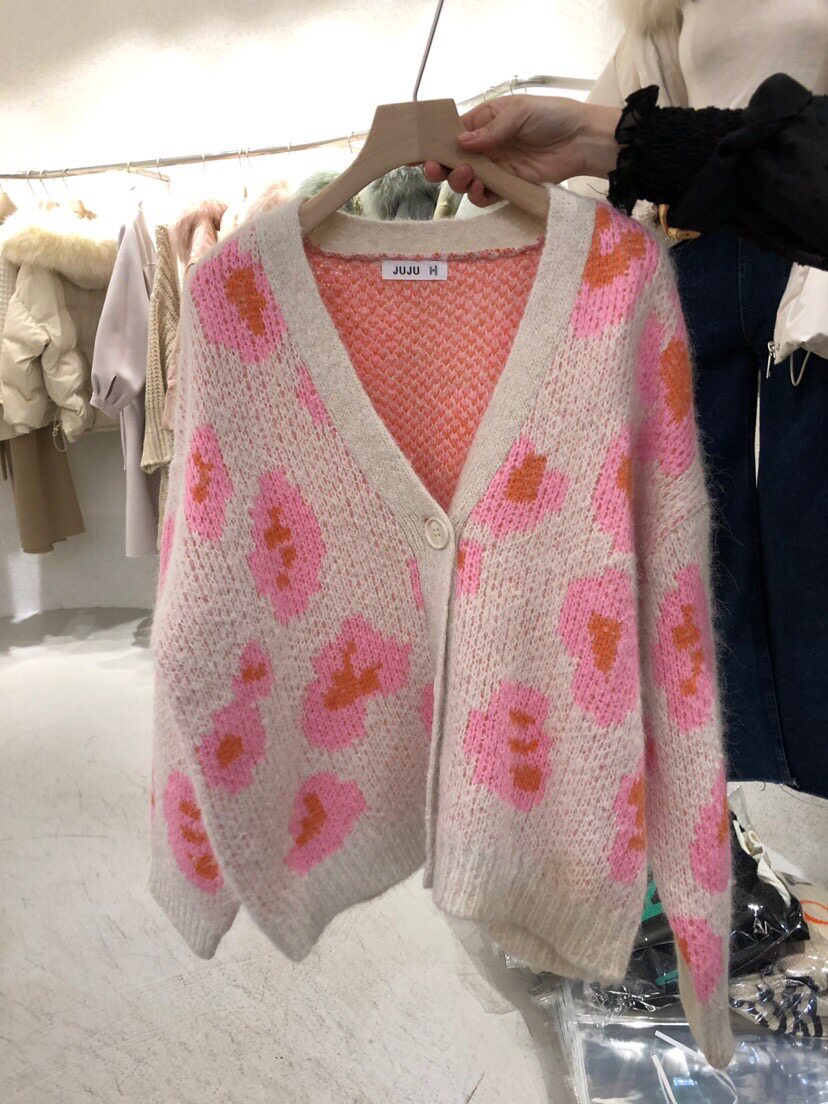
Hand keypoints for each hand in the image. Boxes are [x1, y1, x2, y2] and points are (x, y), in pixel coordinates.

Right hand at [423, 94, 621, 207]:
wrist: (581, 141)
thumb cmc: (552, 116)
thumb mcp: (519, 113)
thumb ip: (490, 130)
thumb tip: (461, 142)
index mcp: (483, 122)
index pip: (451, 133)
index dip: (433, 143)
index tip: (418, 152)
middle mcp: (485, 146)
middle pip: (452, 160)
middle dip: (440, 166)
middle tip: (437, 168)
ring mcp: (495, 168)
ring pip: (465, 181)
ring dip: (459, 181)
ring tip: (467, 175)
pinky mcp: (508, 186)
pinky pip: (485, 196)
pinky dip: (479, 195)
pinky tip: (482, 189)